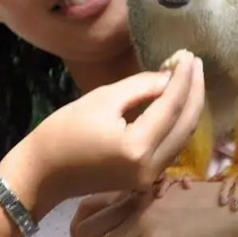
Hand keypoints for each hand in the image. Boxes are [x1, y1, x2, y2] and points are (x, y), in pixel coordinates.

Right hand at [2, 55, 204, 215]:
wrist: (42, 174)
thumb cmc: (63, 132)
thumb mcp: (102, 99)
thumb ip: (140, 87)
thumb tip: (168, 77)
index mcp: (137, 147)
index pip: (172, 107)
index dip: (183, 79)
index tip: (189, 56)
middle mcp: (150, 167)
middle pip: (185, 125)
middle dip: (194, 92)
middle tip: (195, 64)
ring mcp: (149, 178)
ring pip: (182, 138)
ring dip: (189, 108)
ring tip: (190, 79)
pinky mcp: (144, 180)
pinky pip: (171, 148)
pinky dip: (177, 125)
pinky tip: (177, 104)